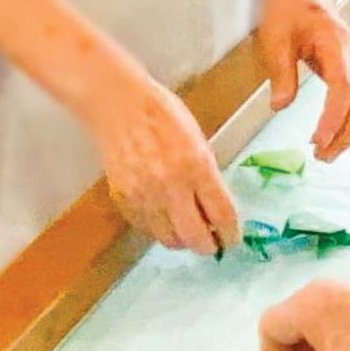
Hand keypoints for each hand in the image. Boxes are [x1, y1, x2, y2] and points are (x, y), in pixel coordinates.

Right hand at [86, 71, 239, 255]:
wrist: (117, 104)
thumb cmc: (161, 114)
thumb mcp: (198, 140)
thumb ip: (208, 176)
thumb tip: (216, 211)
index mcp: (196, 166)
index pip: (222, 214)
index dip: (231, 234)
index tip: (232, 238)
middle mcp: (170, 185)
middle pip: (195, 238)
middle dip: (208, 246)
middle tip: (212, 243)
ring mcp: (144, 195)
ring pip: (169, 239)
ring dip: (182, 239)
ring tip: (185, 227)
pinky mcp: (123, 199)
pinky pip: (146, 229)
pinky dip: (158, 228)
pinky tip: (163, 216)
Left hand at [260, 0, 349, 161]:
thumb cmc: (289, 6)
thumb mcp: (275, 36)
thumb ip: (281, 71)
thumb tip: (281, 105)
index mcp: (335, 44)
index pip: (342, 88)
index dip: (333, 118)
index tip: (317, 141)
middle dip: (345, 134)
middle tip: (321, 157)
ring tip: (326, 153)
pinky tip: (333, 135)